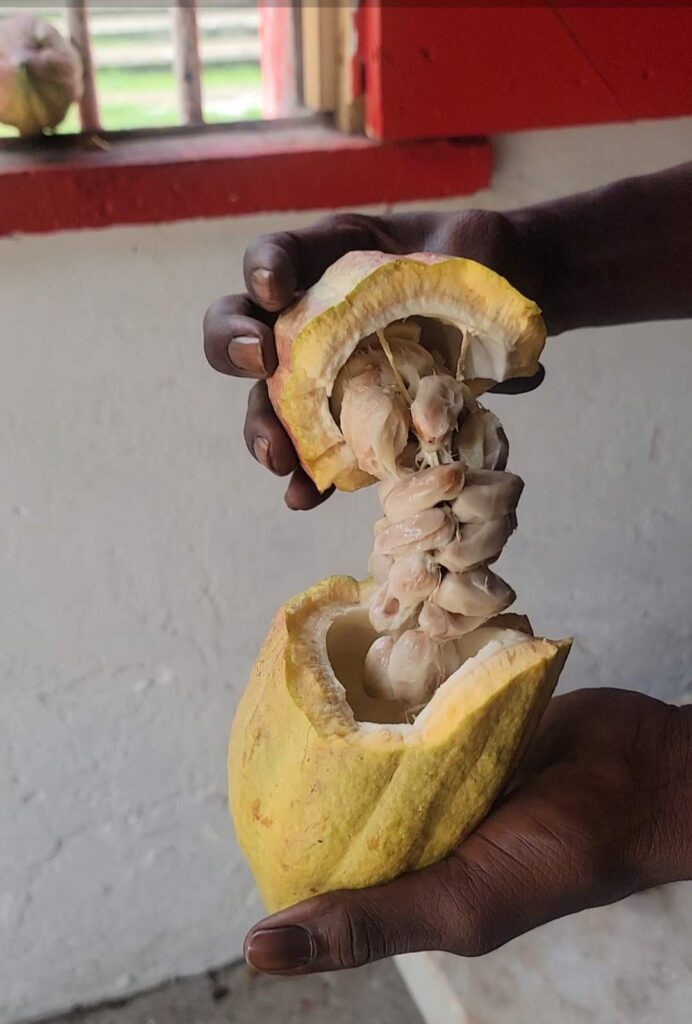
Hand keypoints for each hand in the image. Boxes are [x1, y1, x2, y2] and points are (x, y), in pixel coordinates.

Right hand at [203, 209, 545, 509]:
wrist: (505, 313)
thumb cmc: (483, 267)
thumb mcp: (477, 244)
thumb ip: (467, 251)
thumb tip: (472, 272)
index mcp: (333, 260)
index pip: (281, 256)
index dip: (265, 268)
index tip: (274, 289)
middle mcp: (314, 317)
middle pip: (246, 328)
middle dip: (234, 344)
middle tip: (259, 361)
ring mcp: (328, 373)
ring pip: (271, 400)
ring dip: (262, 428)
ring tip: (276, 455)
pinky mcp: (352, 419)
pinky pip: (317, 451)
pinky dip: (307, 477)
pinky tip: (303, 497)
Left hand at [243, 688, 691, 973]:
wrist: (643, 772)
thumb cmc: (562, 851)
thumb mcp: (462, 903)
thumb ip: (369, 922)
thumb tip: (258, 950)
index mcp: (409, 877)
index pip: (325, 863)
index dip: (283, 839)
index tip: (245, 798)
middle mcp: (419, 822)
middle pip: (344, 796)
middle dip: (308, 765)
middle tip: (269, 721)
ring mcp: (441, 768)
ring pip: (374, 741)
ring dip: (346, 716)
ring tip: (300, 681)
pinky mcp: (462, 720)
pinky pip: (412, 699)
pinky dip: (389, 684)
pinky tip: (354, 659)